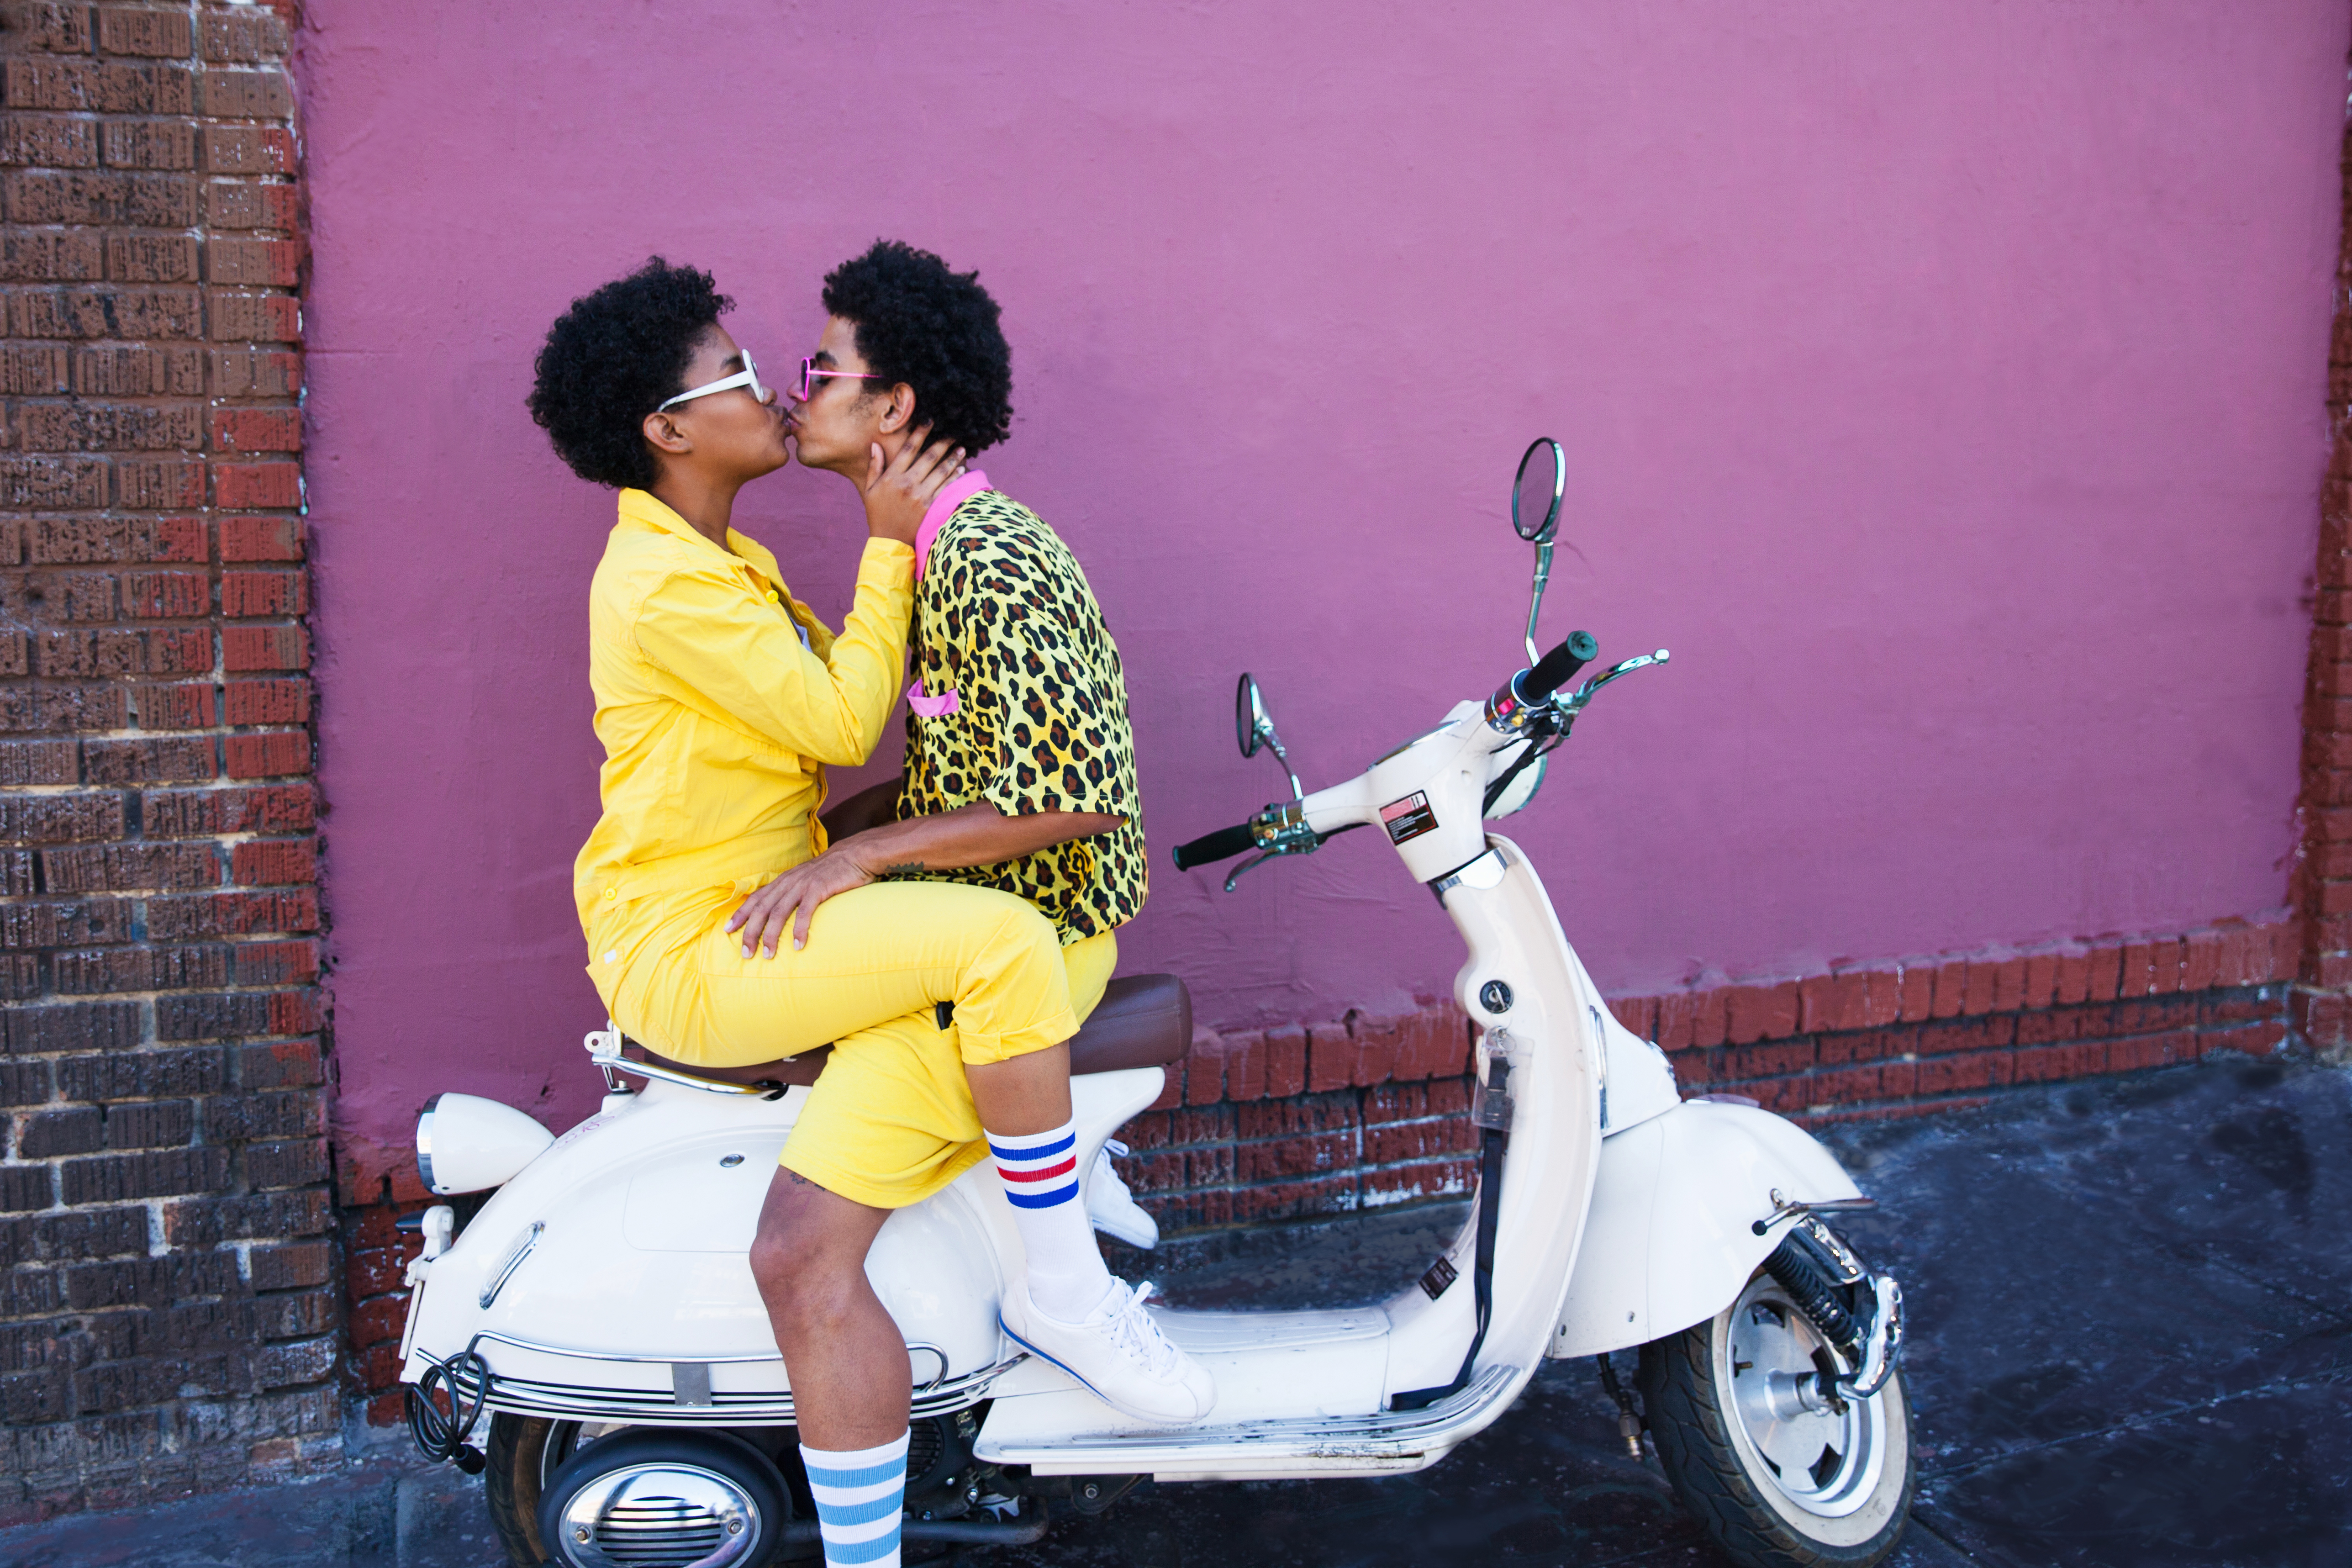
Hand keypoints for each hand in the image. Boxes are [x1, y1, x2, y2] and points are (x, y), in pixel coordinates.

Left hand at [724, 847, 876, 956]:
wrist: (855, 855)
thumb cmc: (832, 872)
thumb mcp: (806, 879)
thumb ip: (792, 892)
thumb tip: (782, 910)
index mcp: (783, 881)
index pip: (755, 898)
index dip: (740, 914)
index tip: (727, 930)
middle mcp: (788, 882)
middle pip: (762, 909)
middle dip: (751, 932)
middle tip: (746, 953)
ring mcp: (802, 885)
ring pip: (779, 913)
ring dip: (771, 936)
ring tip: (768, 955)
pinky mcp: (818, 889)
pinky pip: (805, 912)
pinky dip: (799, 929)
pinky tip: (798, 945)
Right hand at [859, 425, 965, 545]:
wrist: (889, 542)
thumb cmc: (878, 515)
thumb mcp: (870, 490)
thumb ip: (874, 466)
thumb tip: (875, 444)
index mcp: (892, 476)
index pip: (909, 448)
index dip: (921, 432)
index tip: (930, 421)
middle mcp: (907, 484)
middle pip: (929, 456)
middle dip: (943, 442)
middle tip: (955, 433)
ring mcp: (920, 496)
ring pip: (941, 472)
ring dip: (953, 458)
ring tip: (962, 449)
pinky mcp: (931, 508)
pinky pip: (946, 489)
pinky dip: (955, 478)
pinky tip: (962, 470)